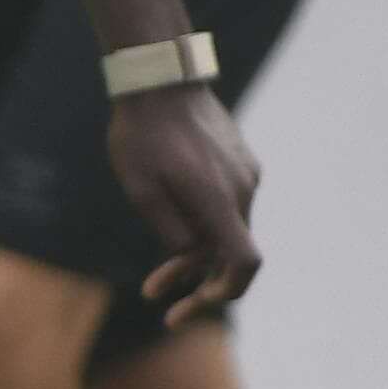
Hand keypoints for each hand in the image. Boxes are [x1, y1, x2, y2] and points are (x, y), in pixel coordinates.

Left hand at [107, 81, 261, 325]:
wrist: (160, 80)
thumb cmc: (141, 135)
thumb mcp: (141, 189)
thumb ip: (171, 230)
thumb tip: (192, 258)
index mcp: (219, 200)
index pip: (244, 262)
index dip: (223, 293)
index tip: (189, 307)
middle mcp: (243, 189)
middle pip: (231, 252)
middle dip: (196, 281)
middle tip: (155, 297)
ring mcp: (246, 175)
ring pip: (228, 229)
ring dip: (198, 254)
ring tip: (156, 275)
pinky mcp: (241, 163)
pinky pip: (227, 206)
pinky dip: (206, 226)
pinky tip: (173, 226)